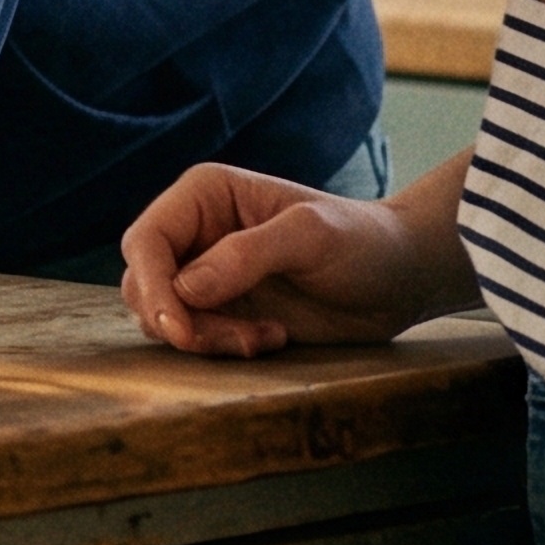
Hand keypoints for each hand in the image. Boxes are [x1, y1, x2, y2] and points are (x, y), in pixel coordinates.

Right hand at [118, 160, 468, 356]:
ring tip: (262, 338)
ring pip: (162, 316)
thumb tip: (185, 288)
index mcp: (205, 196)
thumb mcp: (311, 236)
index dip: (153, 286)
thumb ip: (246, 255)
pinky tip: (271, 339)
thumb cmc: (363, 241)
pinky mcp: (223, 310)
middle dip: (179, 320)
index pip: (147, 241)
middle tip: (237, 340)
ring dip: (205, 339)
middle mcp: (196, 232)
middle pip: (144, 283)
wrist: (401, 278)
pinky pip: (193, 337)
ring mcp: (207, 274)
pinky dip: (221, 348)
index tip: (179, 330)